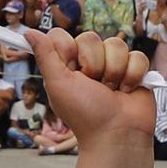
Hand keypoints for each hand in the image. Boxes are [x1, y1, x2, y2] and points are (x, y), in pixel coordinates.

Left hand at [25, 29, 155, 147]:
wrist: (118, 135)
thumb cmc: (86, 115)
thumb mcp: (59, 85)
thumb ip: (45, 56)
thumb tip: (29, 32)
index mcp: (66, 65)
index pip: (62, 36)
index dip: (68, 50)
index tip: (72, 70)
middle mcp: (89, 62)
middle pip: (90, 37)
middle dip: (94, 64)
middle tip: (95, 86)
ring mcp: (112, 64)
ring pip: (116, 44)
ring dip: (115, 72)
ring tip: (112, 91)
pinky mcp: (134, 69)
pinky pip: (137, 55)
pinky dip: (133, 75)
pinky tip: (127, 90)